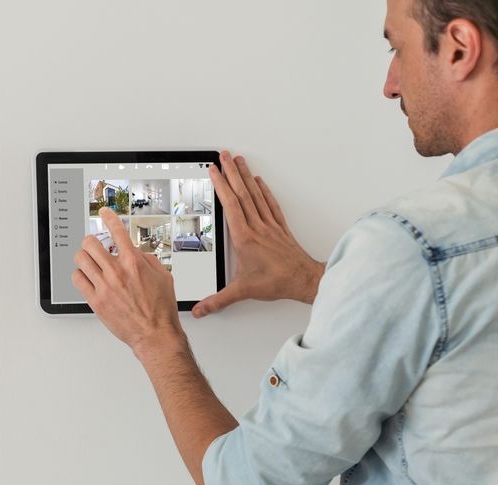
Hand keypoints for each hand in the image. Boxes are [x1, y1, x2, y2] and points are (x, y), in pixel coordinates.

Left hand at [73, 208, 182, 352]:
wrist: (154, 334)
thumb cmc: (160, 310)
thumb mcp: (163, 277)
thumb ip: (147, 260)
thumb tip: (136, 252)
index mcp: (134, 263)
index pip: (117, 232)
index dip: (109, 218)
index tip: (105, 213)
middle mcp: (117, 272)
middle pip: (90, 243)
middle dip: (91, 241)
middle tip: (93, 245)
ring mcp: (104, 286)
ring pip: (80, 259)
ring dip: (83, 257)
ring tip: (88, 262)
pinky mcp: (96, 301)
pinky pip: (77, 279)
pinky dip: (79, 275)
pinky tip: (86, 277)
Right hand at [193, 151, 324, 317]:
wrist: (304, 280)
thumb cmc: (277, 282)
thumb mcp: (242, 291)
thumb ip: (218, 301)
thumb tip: (200, 310)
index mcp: (245, 237)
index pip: (230, 204)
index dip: (221, 185)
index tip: (213, 170)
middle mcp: (257, 227)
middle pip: (242, 192)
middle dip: (231, 172)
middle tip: (223, 155)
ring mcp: (270, 226)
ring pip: (256, 194)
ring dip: (246, 176)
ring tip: (239, 161)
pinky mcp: (279, 229)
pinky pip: (270, 204)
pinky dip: (264, 191)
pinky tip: (260, 182)